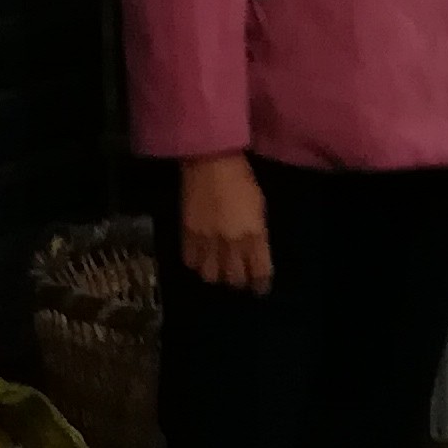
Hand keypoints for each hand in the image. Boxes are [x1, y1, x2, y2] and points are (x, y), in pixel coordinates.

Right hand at [179, 153, 271, 291]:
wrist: (210, 159)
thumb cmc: (241, 178)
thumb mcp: (259, 207)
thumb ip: (257, 234)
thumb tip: (254, 253)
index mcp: (254, 235)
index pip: (259, 274)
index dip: (260, 285)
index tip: (259, 287)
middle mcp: (232, 244)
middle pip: (234, 279)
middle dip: (238, 279)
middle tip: (238, 274)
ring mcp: (208, 241)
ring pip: (211, 276)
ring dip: (216, 274)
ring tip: (217, 266)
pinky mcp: (188, 235)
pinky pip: (191, 262)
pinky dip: (196, 263)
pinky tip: (201, 256)